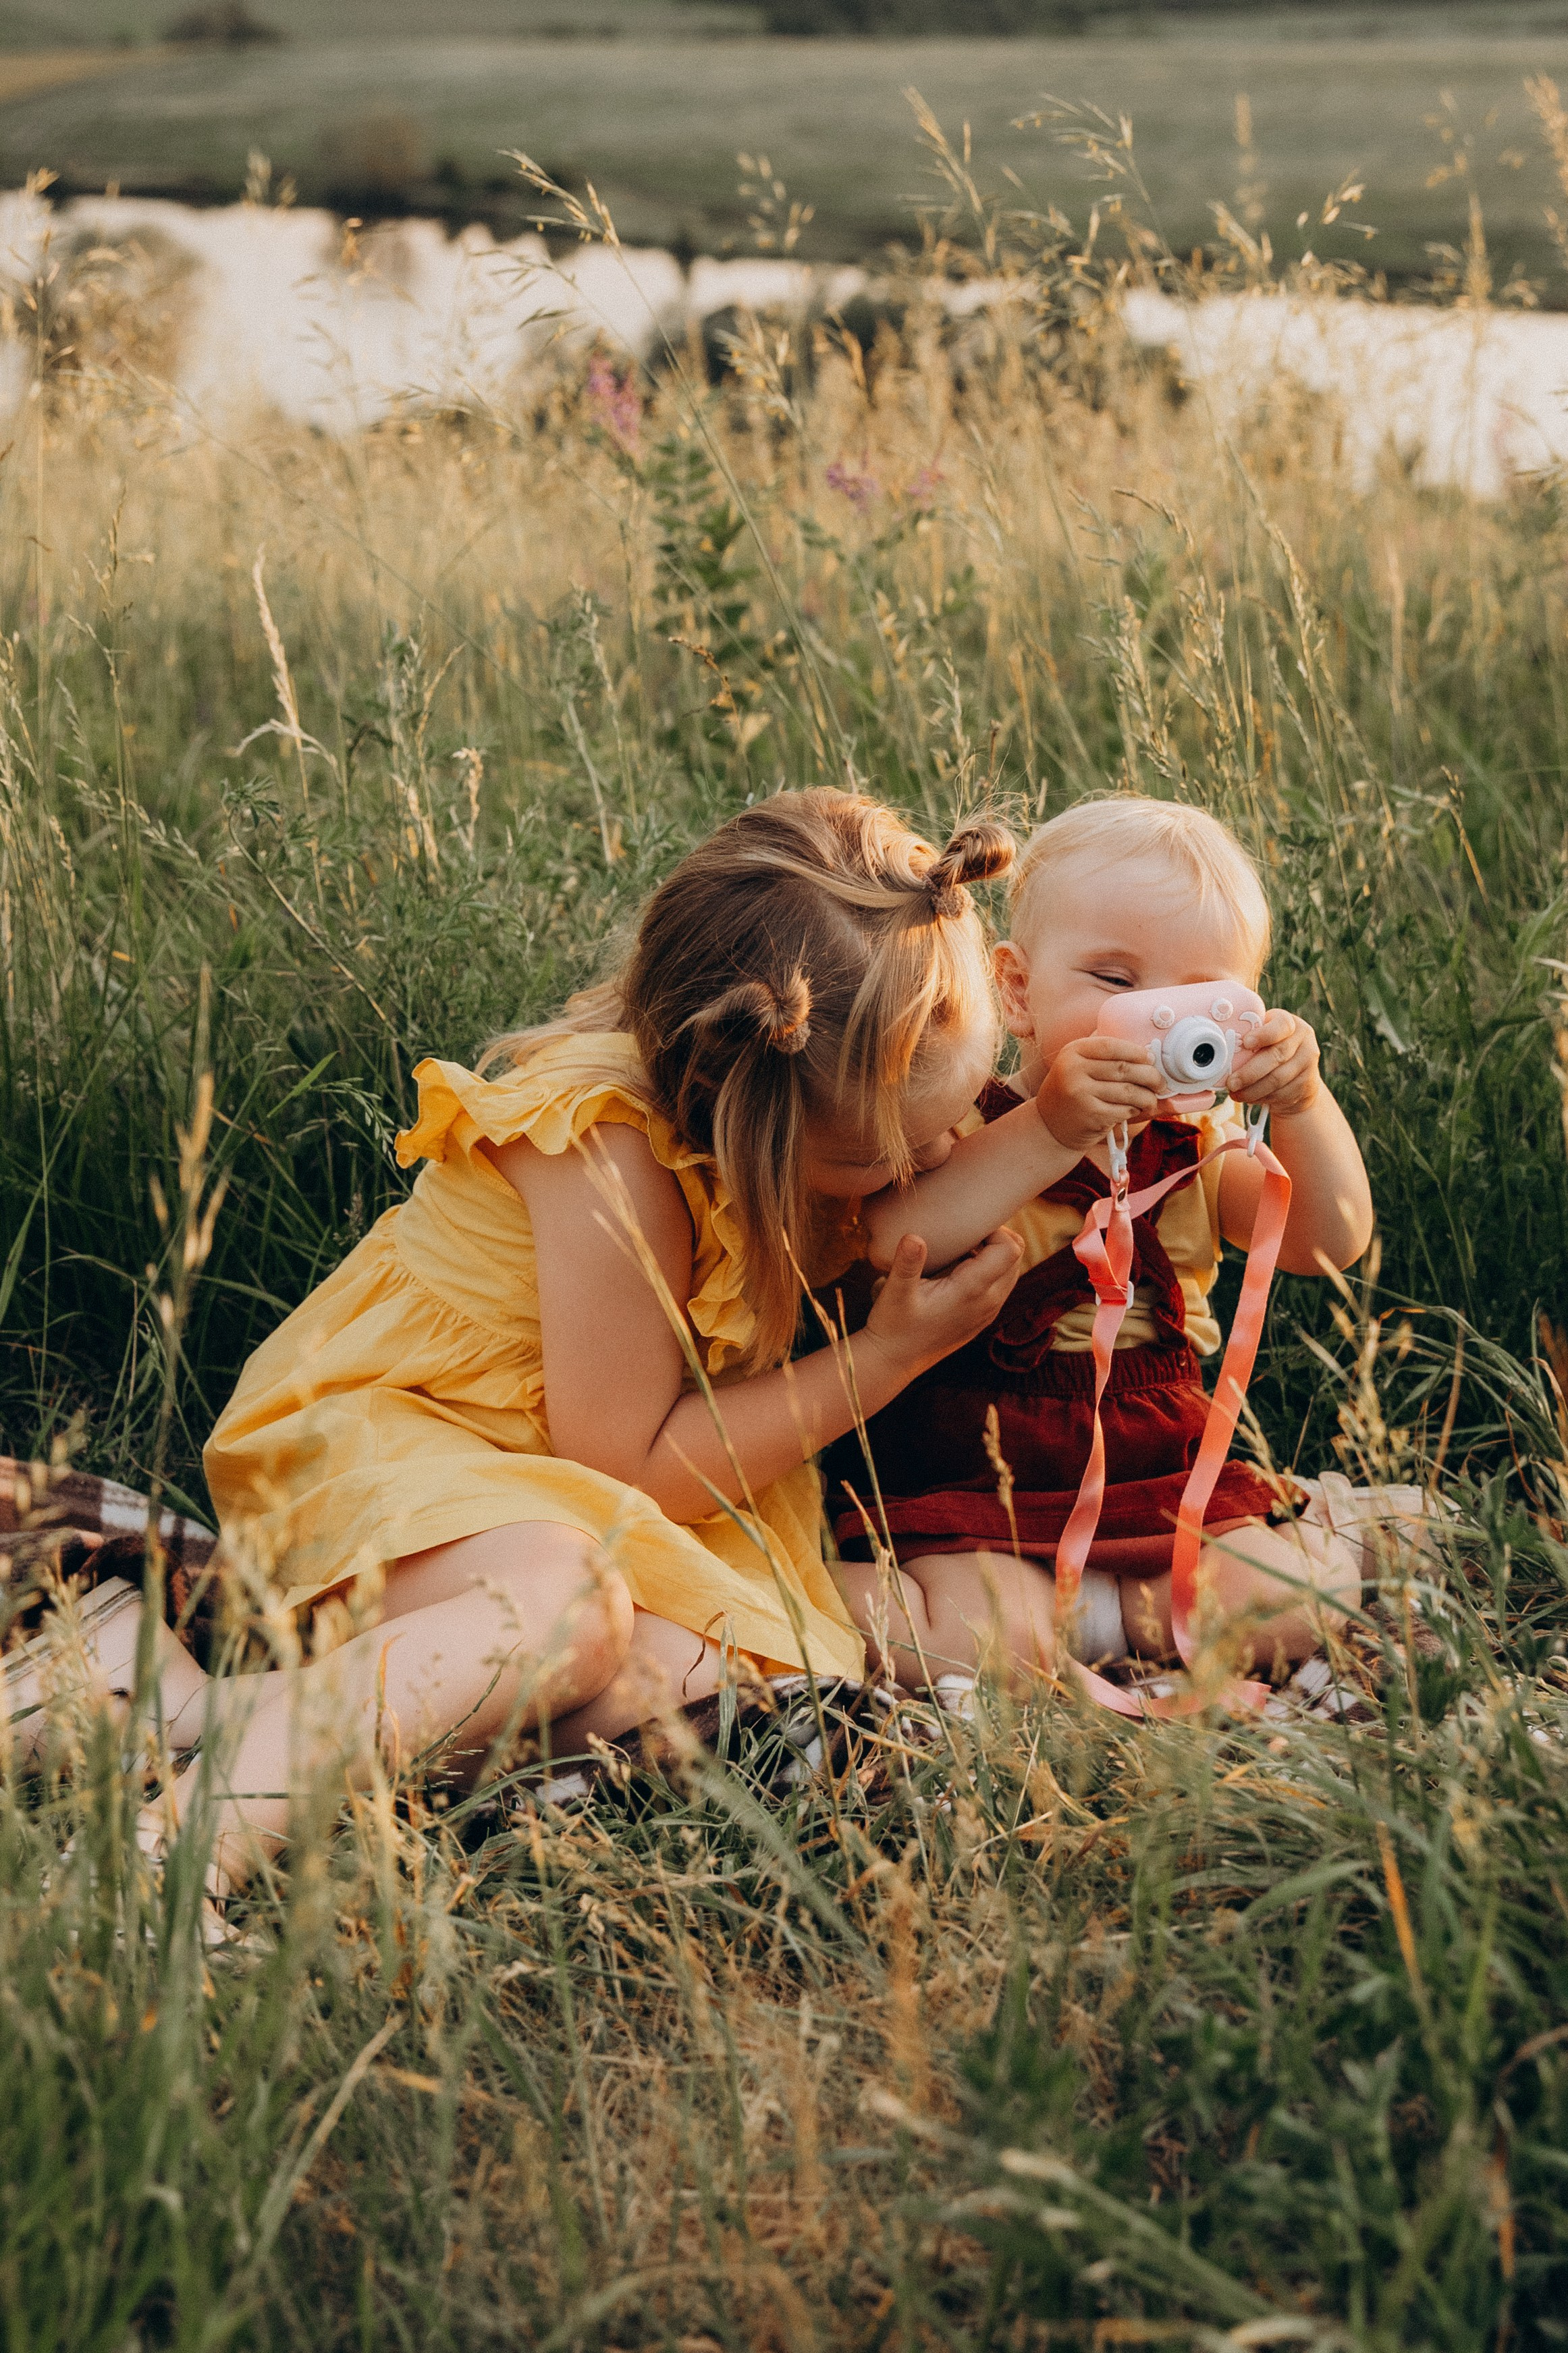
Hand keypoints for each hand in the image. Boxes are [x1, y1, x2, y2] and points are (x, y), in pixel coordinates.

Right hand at [862, 1229, 1023, 1381]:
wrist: (894, 1361)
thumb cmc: (892, 1326)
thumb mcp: (894, 1292)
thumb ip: (907, 1263)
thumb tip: (914, 1236)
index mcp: (972, 1291)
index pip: (1009, 1249)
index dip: (994, 1229)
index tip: (966, 1225)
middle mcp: (988, 1302)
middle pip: (1016, 1256)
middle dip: (996, 1237)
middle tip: (964, 1231)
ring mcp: (988, 1312)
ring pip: (1011, 1271)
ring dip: (994, 1253)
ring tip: (961, 1246)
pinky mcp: (982, 1317)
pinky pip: (1001, 1285)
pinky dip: (989, 1268)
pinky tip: (958, 1266)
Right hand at [1035, 1036, 1162, 1154]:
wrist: (1050, 1125)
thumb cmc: (1072, 1092)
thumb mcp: (1078, 1066)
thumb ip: (1104, 1057)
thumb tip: (1147, 1054)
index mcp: (1073, 1052)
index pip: (1111, 1046)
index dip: (1135, 1051)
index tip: (1149, 1058)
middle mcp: (1074, 1070)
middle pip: (1124, 1069)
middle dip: (1150, 1076)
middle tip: (1160, 1082)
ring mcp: (1081, 1093)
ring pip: (1129, 1091)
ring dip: (1147, 1097)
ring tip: (1152, 1099)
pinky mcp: (1090, 1115)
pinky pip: (1124, 1109)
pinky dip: (1135, 1110)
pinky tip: (1136, 1110)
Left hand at [1227, 1010, 1321, 1117]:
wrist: (1299, 1074)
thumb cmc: (1272, 1051)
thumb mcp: (1264, 1039)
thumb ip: (1250, 1037)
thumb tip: (1219, 1046)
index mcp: (1291, 1024)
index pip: (1281, 1025)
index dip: (1263, 1035)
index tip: (1246, 1042)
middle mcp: (1303, 1040)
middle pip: (1277, 1056)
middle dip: (1250, 1072)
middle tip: (1231, 1082)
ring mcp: (1308, 1063)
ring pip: (1278, 1079)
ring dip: (1253, 1090)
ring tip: (1236, 1093)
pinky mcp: (1308, 1084)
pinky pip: (1281, 1093)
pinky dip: (1262, 1098)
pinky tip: (1250, 1098)